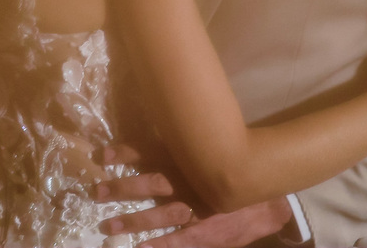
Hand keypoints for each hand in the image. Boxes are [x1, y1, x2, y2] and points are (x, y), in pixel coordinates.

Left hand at [93, 144, 291, 247]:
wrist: (269, 199)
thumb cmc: (233, 172)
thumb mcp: (209, 152)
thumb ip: (186, 146)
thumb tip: (162, 130)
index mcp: (190, 160)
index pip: (154, 151)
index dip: (127, 152)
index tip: (103, 154)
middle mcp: (192, 181)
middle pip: (152, 183)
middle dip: (123, 188)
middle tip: (98, 192)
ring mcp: (199, 208)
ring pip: (161, 213)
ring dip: (133, 220)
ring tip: (109, 225)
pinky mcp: (207, 231)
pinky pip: (180, 239)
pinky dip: (160, 245)